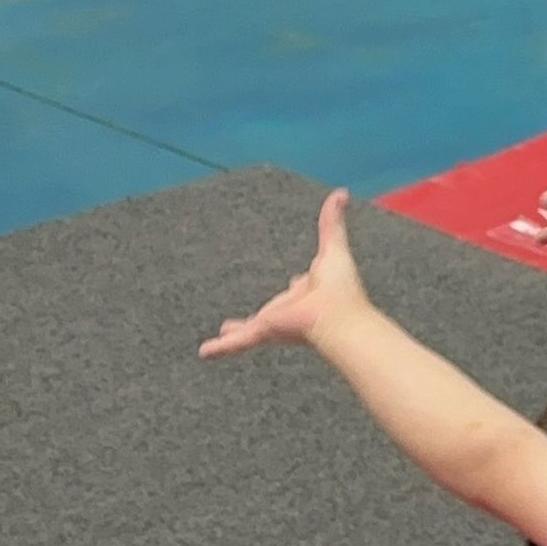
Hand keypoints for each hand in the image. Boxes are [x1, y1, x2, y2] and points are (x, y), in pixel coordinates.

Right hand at [200, 189, 368, 360]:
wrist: (338, 317)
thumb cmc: (341, 287)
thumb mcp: (334, 247)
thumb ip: (332, 222)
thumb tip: (341, 193)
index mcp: (308, 290)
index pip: (300, 286)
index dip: (299, 283)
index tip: (296, 280)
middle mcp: (291, 309)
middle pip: (272, 311)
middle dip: (264, 314)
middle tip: (253, 316)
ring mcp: (276, 323)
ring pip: (250, 330)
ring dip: (237, 334)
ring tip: (224, 333)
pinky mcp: (264, 331)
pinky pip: (239, 341)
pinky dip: (222, 347)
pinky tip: (205, 352)